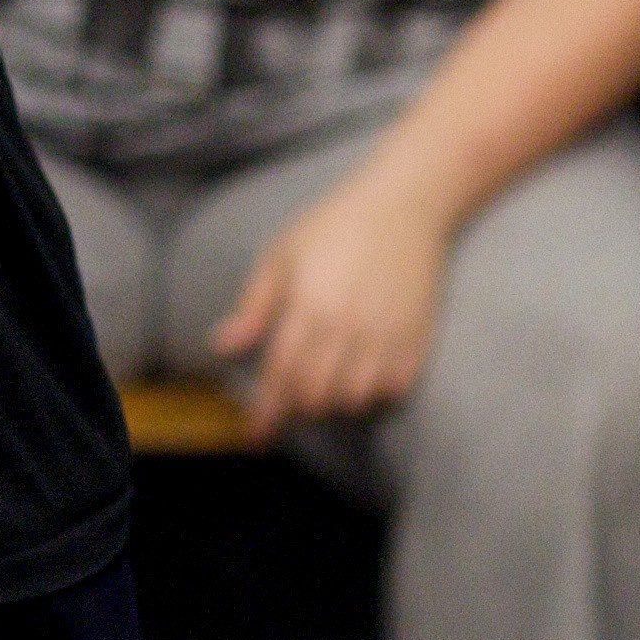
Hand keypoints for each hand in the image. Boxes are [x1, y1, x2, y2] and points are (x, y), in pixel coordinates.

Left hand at [211, 178, 454, 434]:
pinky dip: (374, 393)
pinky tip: (361, 376)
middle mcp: (348, 327)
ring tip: (324, 385)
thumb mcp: (280, 255)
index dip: (267, 410)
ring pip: (354, 399)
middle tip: (290, 400)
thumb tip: (222, 345)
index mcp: (309, 306)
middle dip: (297, 407)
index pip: (282, 374)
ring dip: (334, 402)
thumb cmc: (333, 226)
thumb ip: (254, 306)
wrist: (403, 206)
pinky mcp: (416, 338)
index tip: (256, 434)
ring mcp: (386, 335)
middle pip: (316, 395)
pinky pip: (392, 389)